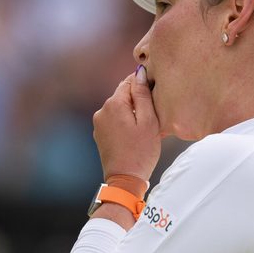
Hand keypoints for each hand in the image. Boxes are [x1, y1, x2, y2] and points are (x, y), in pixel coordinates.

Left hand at [92, 65, 160, 182]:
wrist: (125, 180)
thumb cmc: (141, 152)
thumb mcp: (148, 121)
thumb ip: (143, 95)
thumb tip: (139, 73)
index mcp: (113, 104)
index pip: (129, 81)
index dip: (144, 85)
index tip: (155, 96)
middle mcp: (102, 111)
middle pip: (123, 95)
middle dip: (137, 100)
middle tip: (153, 115)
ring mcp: (98, 124)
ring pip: (119, 108)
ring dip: (132, 112)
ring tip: (145, 127)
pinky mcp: (100, 134)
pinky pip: (114, 121)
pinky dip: (125, 123)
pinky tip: (135, 135)